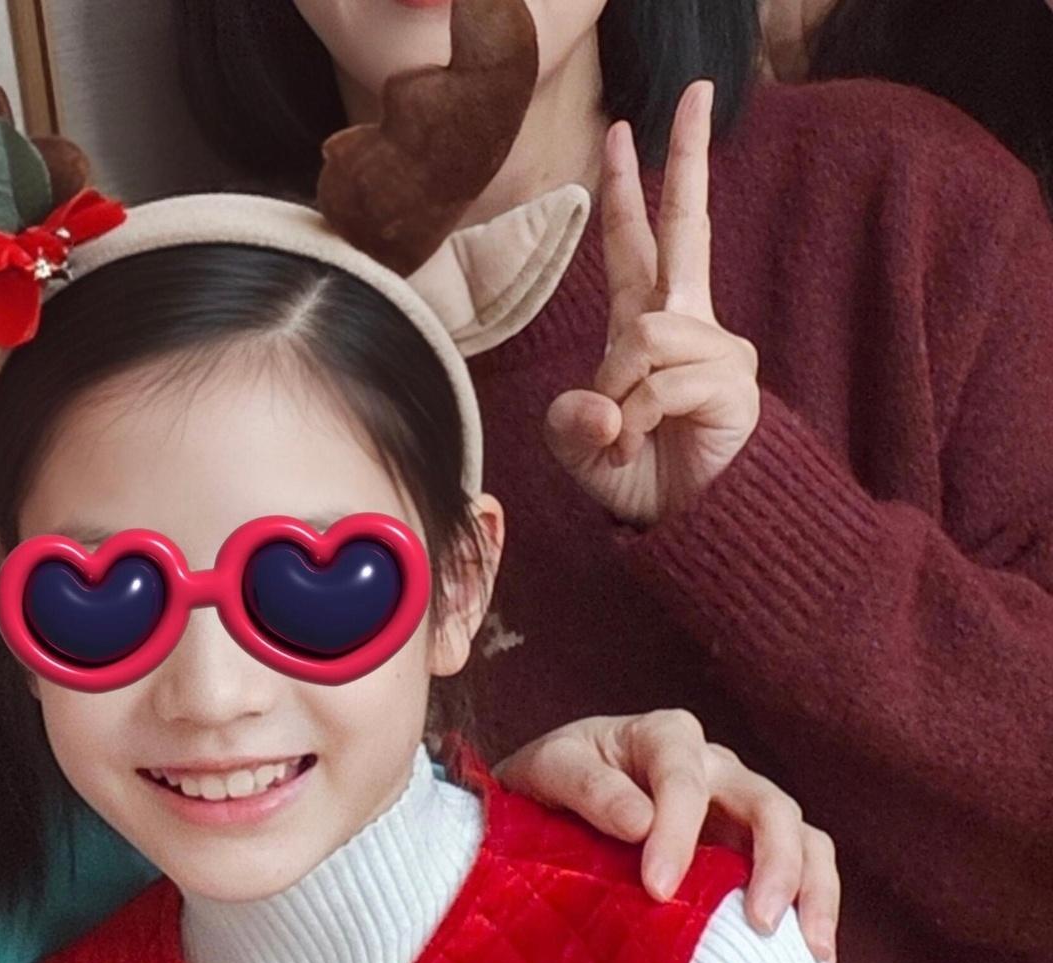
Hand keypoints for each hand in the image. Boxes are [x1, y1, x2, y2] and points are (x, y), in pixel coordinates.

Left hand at [495, 711, 839, 962]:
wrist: (547, 808)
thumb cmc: (547, 786)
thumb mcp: (546, 770)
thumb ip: (586, 787)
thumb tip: (641, 824)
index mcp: (665, 738)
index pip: (685, 780)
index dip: (678, 833)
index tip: (657, 889)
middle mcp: (716, 769)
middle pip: (769, 805)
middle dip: (774, 863)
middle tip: (757, 922)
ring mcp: (740, 811)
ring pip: (803, 837)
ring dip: (811, 892)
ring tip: (808, 951)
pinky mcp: (750, 853)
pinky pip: (802, 872)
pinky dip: (813, 913)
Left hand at [546, 81, 759, 523]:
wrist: (695, 534)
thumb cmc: (644, 488)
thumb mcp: (583, 452)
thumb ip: (571, 420)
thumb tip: (598, 400)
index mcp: (649, 331)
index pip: (639, 245)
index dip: (631, 190)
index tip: (624, 130)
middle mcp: (688, 327)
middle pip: (687, 227)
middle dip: (690, 158)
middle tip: (701, 89)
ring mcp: (716, 349)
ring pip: (641, 335)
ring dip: (617, 394)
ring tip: (626, 438)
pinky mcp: (731, 380)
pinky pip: (657, 379)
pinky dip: (634, 419)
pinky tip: (642, 445)